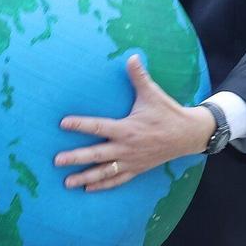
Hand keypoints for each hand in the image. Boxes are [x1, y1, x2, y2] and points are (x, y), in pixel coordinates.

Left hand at [55, 56, 214, 191]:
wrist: (189, 135)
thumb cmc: (167, 113)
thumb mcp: (153, 94)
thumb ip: (139, 77)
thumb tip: (131, 56)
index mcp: (127, 129)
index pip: (99, 127)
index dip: (80, 125)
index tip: (63, 123)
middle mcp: (127, 147)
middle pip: (97, 154)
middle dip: (76, 157)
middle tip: (57, 160)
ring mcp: (131, 161)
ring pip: (104, 172)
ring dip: (85, 177)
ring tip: (67, 182)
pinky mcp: (137, 169)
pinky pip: (117, 180)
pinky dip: (103, 185)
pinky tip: (88, 189)